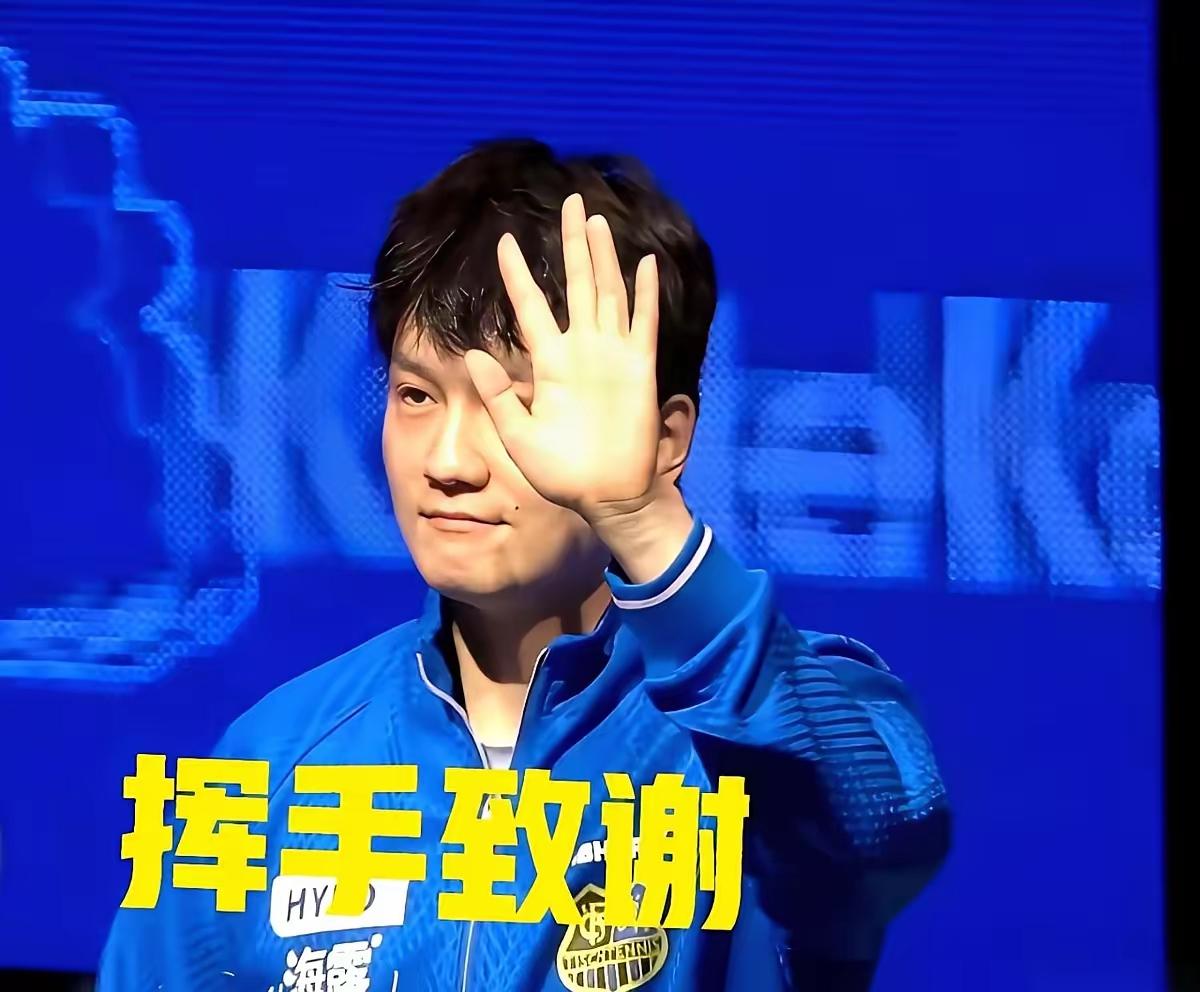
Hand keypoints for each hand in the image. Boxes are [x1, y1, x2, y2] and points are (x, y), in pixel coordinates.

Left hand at [464, 193, 661, 523]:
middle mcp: (580, 350)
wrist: (606, 496)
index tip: (505, 241)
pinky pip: (643, 322)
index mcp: (549, 362)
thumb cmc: (560, 472)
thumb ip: (498, 395)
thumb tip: (473, 355)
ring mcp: (612, 355)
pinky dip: (644, 292)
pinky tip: (643, 262)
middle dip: (570, 243)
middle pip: (575, 283)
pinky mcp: (640, 368)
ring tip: (595, 219)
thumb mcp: (518, 435)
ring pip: (607, 292)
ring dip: (602, 256)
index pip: (529, 306)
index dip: (518, 274)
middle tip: (569, 201)